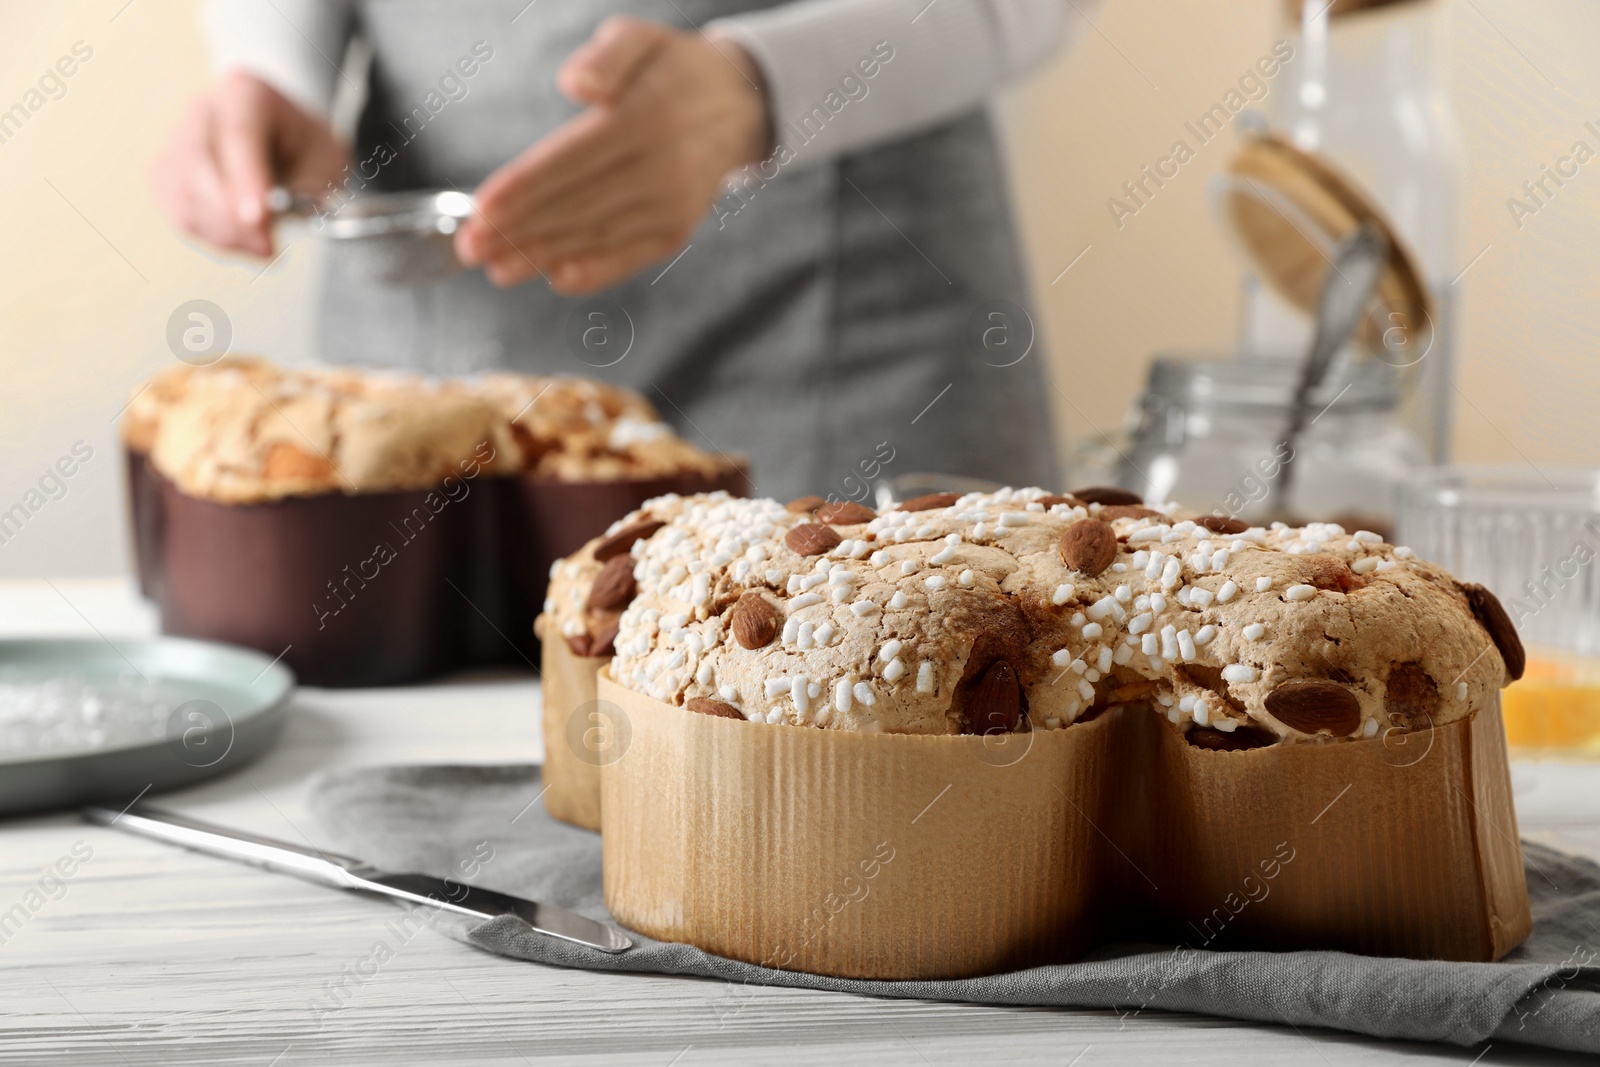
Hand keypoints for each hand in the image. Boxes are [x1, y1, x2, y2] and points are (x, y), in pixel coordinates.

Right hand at [151, 71, 346, 256]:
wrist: (284, 141)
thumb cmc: (306, 149)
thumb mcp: (327, 162)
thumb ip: (303, 187)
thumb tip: (264, 220)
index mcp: (246, 94)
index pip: (239, 135)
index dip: (246, 179)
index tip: (258, 218)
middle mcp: (203, 111)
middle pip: (200, 164)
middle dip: (233, 217)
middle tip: (268, 248)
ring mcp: (177, 142)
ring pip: (186, 195)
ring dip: (226, 233)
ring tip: (263, 242)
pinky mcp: (166, 176)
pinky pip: (182, 214)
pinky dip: (214, 236)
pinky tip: (242, 238)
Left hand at [455, 17, 768, 293]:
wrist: (736, 105)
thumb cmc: (670, 69)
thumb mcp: (640, 38)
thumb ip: (606, 57)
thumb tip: (574, 85)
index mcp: (647, 118)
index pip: (573, 160)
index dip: (525, 188)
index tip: (482, 209)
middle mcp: (663, 169)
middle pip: (577, 206)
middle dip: (519, 230)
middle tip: (470, 247)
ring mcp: (672, 205)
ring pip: (596, 235)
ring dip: (542, 256)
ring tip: (496, 268)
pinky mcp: (677, 230)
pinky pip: (628, 257)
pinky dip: (591, 272)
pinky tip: (553, 278)